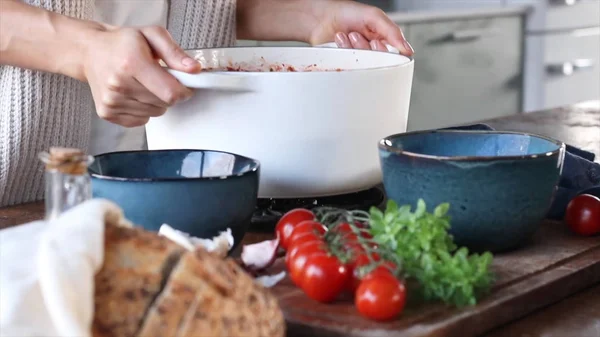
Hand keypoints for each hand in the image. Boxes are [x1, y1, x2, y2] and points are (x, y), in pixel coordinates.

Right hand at [81, 25, 200, 126]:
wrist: (90, 52)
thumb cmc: (123, 43)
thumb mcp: (152, 35)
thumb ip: (175, 52)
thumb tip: (194, 69)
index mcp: (131, 63)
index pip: (170, 92)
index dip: (184, 91)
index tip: (184, 84)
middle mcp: (118, 84)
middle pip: (164, 104)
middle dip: (169, 93)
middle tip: (159, 78)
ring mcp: (111, 101)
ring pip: (154, 113)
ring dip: (155, 101)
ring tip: (143, 83)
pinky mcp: (107, 113)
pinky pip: (141, 120)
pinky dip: (143, 109)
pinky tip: (134, 93)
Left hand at [309, 1, 413, 55]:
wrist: (320, 17)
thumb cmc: (346, 13)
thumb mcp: (374, 16)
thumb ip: (392, 31)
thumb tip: (408, 50)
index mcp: (383, 41)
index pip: (393, 57)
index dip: (382, 51)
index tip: (374, 41)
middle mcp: (371, 53)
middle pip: (376, 62)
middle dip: (363, 47)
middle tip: (355, 34)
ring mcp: (358, 60)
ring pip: (361, 64)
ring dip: (351, 47)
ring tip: (346, 34)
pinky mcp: (345, 65)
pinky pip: (348, 67)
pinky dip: (342, 52)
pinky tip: (338, 40)